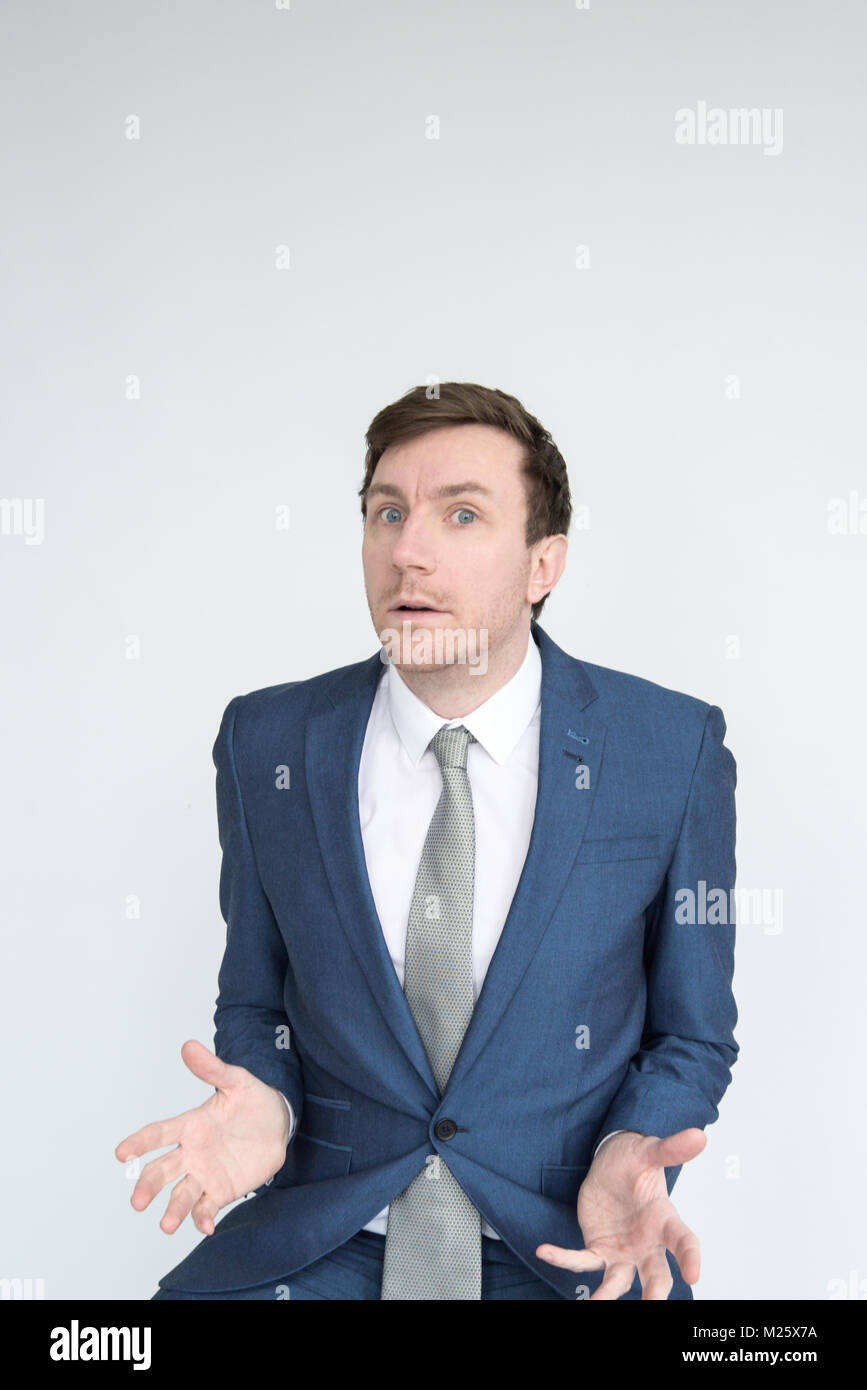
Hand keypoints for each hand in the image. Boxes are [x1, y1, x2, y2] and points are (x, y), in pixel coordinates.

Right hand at [115, 1039, 290, 1236]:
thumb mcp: (236, 1081)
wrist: (278, 1123)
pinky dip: (203, 1219)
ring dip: (173, 1210)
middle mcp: (191, 1152)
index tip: (121, 1153)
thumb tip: (189, 1046)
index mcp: (190, 1125)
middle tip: (138, 1201)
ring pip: (181, 1195)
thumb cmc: (253, 1099)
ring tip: (166, 1226)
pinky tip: (206, 1227)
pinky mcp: (221, 1190)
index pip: (158, 1133)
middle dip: (148, 1186)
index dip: (139, 1142)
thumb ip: (213, 1069)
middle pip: (161, 1170)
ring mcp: (204, 1173)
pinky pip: (206, 1207)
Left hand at [535, 1127, 705, 1299]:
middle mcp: (647, 1243)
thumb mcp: (650, 1152)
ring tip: (593, 1306)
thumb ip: (671, 1149)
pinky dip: (563, 1258)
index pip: (683, 1242)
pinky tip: (544, 1251)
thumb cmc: (635, 1162)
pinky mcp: (598, 1249)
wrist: (610, 1163)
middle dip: (654, 1293)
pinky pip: (582, 1261)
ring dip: (606, 1296)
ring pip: (618, 1281)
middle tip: (651, 1306)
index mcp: (664, 1220)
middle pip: (655, 1274)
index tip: (693, 1275)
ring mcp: (623, 1251)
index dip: (690, 1258)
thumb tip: (699, 1135)